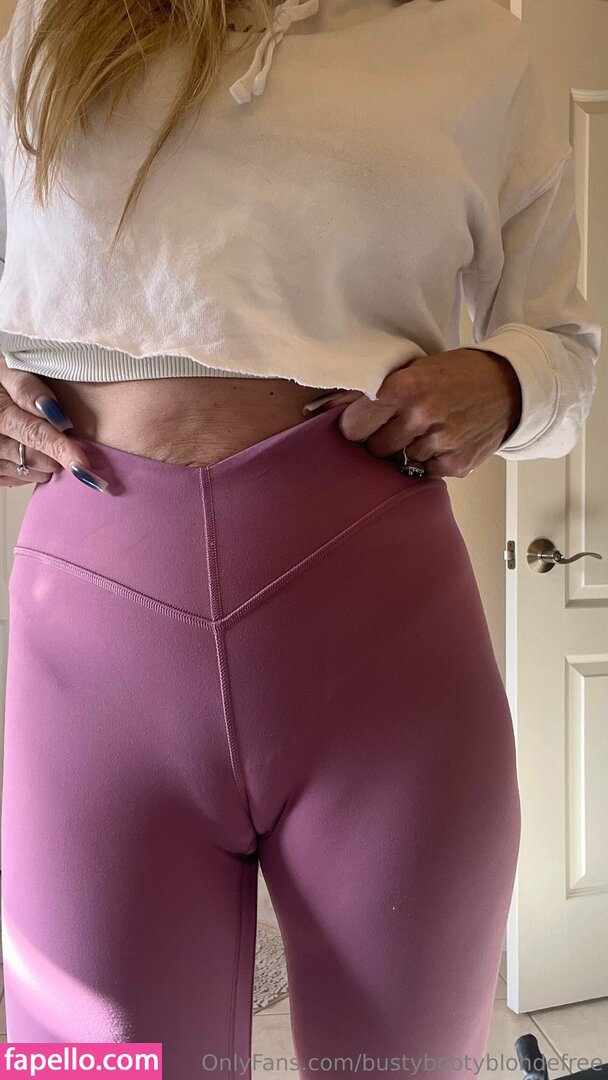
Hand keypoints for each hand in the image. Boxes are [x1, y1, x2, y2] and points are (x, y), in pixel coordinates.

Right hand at [0, 355, 93, 486]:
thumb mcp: (9, 371)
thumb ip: (28, 388)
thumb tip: (53, 411)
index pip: (34, 434)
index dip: (61, 448)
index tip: (83, 463)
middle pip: (35, 459)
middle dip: (56, 450)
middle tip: (61, 432)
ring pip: (32, 473)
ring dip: (46, 460)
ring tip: (43, 438)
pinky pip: (21, 480)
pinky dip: (33, 469)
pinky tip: (30, 450)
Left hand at [305, 348, 521, 478]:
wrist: (509, 386)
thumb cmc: (456, 374)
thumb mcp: (414, 369)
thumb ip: (373, 389)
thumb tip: (324, 406)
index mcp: (405, 387)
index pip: (355, 425)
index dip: (355, 427)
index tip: (361, 425)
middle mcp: (422, 415)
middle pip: (376, 448)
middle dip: (382, 439)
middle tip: (400, 425)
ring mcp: (440, 442)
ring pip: (400, 462)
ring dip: (408, 451)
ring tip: (427, 430)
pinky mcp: (456, 464)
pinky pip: (425, 472)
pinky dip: (430, 461)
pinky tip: (443, 441)